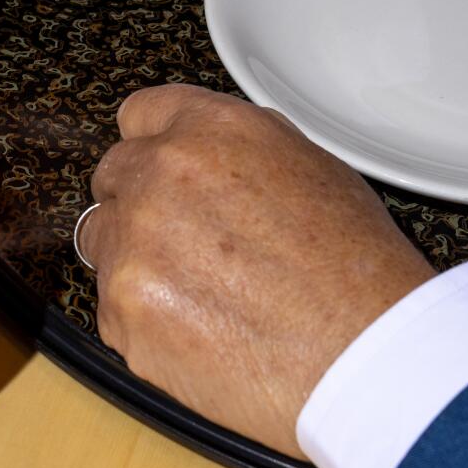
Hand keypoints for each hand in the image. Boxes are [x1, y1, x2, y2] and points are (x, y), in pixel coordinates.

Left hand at [76, 85, 435, 456]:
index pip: (141, 114)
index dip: (154, 144)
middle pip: (113, 175)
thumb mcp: (311, 167)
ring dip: (136, 261)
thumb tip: (211, 154)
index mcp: (210, 130)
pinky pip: (113, 310)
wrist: (363, 354)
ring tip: (202, 294)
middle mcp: (160, 175)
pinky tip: (203, 333)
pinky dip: (146, 322)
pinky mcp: (121, 312)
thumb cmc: (356, 269)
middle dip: (141, 203)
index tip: (159, 166)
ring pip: (103, 242)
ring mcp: (133, 244)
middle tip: (188, 242)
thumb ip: (241, 149)